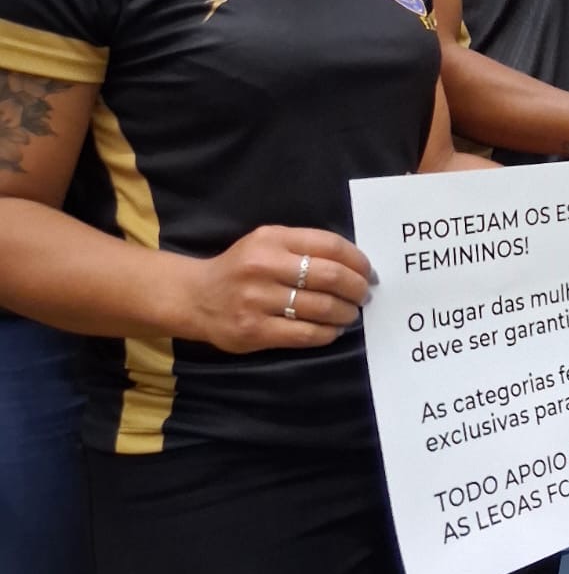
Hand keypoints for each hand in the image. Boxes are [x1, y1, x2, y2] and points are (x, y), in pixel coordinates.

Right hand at [183, 226, 371, 353]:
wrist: (196, 297)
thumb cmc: (241, 268)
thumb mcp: (266, 243)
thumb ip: (304, 246)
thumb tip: (353, 264)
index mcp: (272, 239)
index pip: (330, 246)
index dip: (358, 261)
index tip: (368, 272)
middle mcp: (264, 267)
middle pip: (330, 277)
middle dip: (356, 288)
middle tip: (364, 296)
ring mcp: (258, 300)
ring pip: (321, 308)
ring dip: (345, 313)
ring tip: (349, 313)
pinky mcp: (255, 331)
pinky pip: (306, 334)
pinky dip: (328, 333)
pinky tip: (332, 330)